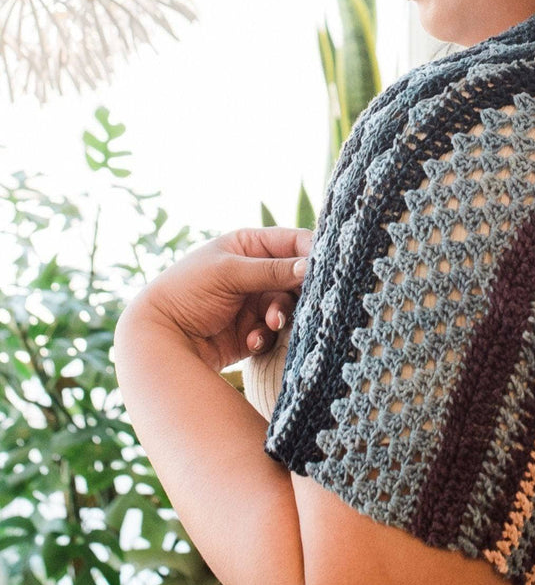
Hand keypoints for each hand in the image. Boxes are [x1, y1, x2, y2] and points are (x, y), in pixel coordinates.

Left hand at [129, 227, 312, 371]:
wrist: (158, 337)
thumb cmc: (187, 292)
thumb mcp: (229, 274)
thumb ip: (272, 271)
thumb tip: (312, 266)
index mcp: (249, 246)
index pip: (294, 243)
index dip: (312, 254)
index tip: (326, 269)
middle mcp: (256, 272)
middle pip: (297, 278)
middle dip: (298, 292)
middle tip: (304, 304)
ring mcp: (255, 301)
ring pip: (288, 306)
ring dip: (281, 316)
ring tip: (270, 324)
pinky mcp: (252, 329)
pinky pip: (273, 331)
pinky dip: (265, 336)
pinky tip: (250, 341)